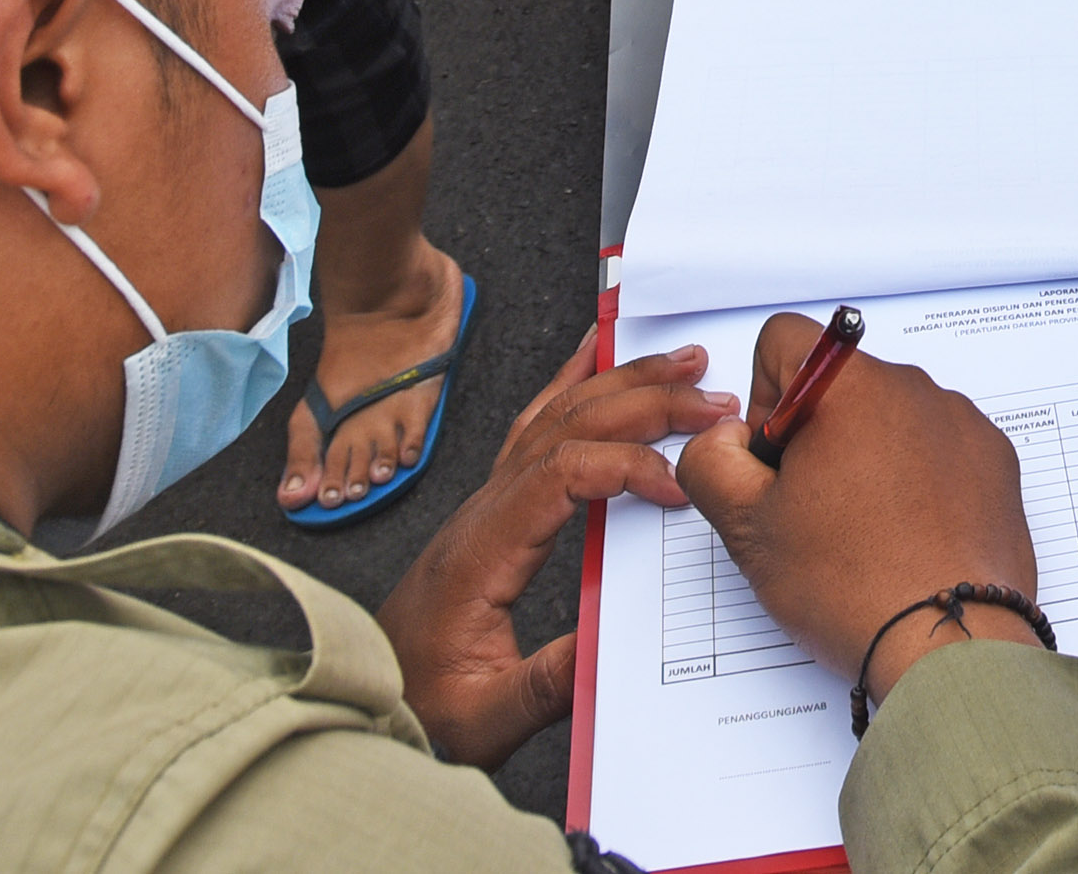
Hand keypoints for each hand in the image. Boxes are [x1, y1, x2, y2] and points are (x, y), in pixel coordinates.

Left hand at [375, 330, 730, 766]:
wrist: (369, 697)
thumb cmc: (420, 705)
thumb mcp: (486, 717)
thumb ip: (545, 684)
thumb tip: (610, 647)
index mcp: (481, 551)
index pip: (560, 473)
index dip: (626, 465)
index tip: (677, 489)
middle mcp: (481, 512)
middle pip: (565, 427)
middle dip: (643, 402)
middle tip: (708, 398)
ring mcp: (484, 504)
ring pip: (553, 416)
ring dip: (619, 383)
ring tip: (678, 362)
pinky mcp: (492, 509)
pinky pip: (534, 427)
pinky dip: (571, 384)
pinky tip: (594, 360)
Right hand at [678, 314, 1043, 706]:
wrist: (948, 642)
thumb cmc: (852, 586)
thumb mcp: (746, 526)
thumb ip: (712, 461)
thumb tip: (728, 440)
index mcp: (851, 386)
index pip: (785, 341)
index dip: (764, 401)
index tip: (778, 461)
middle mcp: (914, 388)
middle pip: (840, 385)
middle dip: (817, 437)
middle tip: (813, 513)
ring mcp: (962, 423)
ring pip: (890, 419)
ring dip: (868, 460)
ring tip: (865, 537)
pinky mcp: (995, 461)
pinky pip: (939, 449)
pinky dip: (918, 482)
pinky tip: (908, 539)